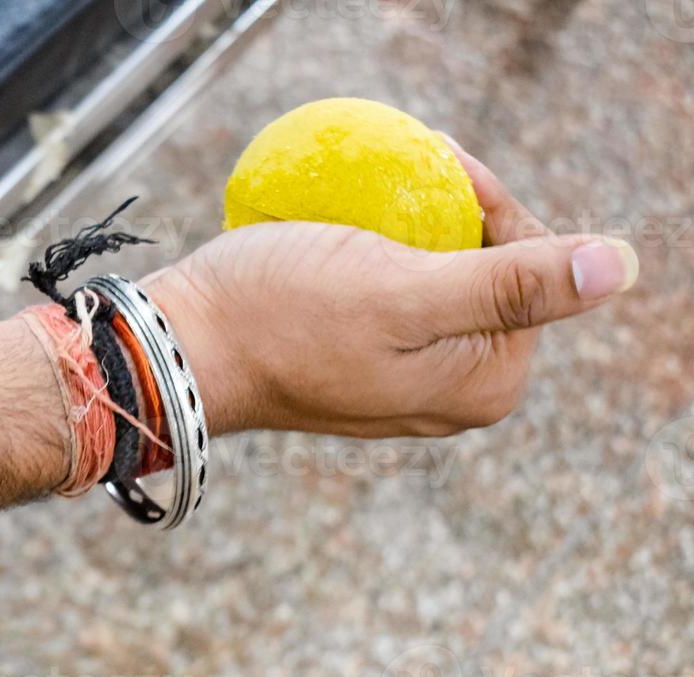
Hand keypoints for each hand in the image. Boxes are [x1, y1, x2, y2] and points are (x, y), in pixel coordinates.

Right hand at [144, 138, 638, 438]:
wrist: (182, 351)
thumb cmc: (283, 320)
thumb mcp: (403, 293)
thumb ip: (511, 284)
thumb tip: (619, 268)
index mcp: (485, 384)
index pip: (531, 269)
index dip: (493, 204)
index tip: (440, 159)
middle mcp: (453, 391)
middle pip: (486, 272)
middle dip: (453, 213)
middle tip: (403, 166)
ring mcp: (404, 380)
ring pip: (437, 277)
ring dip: (411, 224)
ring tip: (369, 192)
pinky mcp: (359, 364)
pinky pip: (392, 295)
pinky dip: (377, 252)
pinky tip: (342, 228)